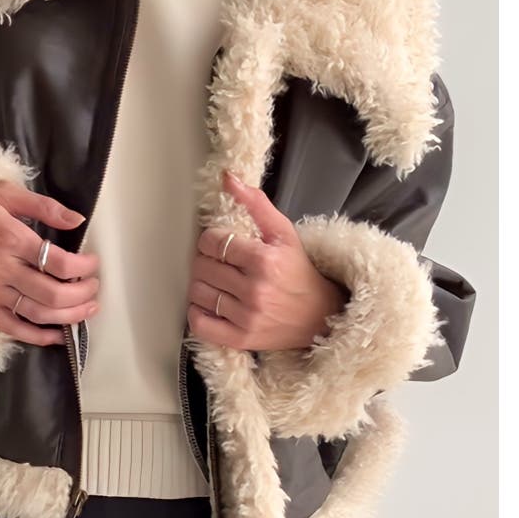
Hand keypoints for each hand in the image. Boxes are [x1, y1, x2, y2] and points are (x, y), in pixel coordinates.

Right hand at [0, 180, 100, 345]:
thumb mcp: (9, 195)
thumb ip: (46, 207)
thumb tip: (78, 219)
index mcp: (11, 240)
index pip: (58, 262)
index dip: (83, 267)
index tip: (94, 264)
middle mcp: (2, 269)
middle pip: (52, 294)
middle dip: (81, 295)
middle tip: (94, 288)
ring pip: (37, 314)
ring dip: (69, 316)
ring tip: (88, 308)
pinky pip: (12, 329)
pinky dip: (38, 337)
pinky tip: (58, 334)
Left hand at [186, 170, 348, 352]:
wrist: (320, 315)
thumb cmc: (298, 270)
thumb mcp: (283, 232)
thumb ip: (255, 202)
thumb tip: (227, 178)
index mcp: (264, 260)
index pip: (212, 242)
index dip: (210, 240)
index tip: (220, 243)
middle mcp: (255, 290)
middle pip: (202, 267)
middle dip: (206, 261)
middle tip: (220, 262)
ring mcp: (247, 317)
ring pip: (198, 293)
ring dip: (202, 285)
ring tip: (217, 282)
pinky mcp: (241, 339)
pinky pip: (200, 324)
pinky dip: (197, 313)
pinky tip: (210, 304)